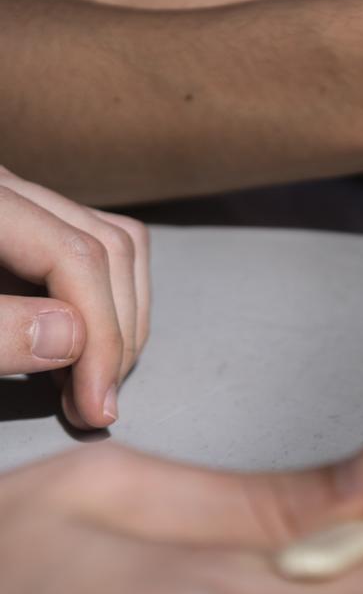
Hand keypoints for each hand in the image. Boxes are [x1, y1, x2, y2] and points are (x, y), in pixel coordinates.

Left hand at [0, 168, 148, 428]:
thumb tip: (73, 336)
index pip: (78, 255)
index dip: (101, 336)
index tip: (96, 404)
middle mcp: (8, 189)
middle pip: (110, 246)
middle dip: (118, 334)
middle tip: (97, 404)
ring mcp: (17, 203)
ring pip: (115, 244)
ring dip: (121, 319)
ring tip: (94, 382)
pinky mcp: (18, 225)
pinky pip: (90, 251)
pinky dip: (103, 304)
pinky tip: (77, 352)